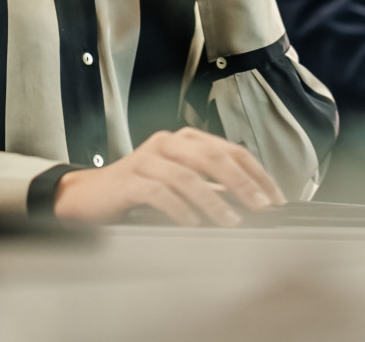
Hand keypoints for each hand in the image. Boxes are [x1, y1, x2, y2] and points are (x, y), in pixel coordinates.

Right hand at [53, 127, 285, 226]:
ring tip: (232, 222)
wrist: (89, 196)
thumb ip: (211, 187)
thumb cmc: (139, 192)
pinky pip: (159, 192)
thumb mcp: (179, 184)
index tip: (275, 197)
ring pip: (188, 176)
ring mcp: (147, 158)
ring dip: (214, 201)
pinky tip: (192, 224)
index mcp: (185, 140)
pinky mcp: (129, 179)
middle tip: (261, 206)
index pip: (230, 149)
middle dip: (242, 183)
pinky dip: (180, 209)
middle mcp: (168, 143)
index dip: (256, 172)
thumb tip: (251, 202)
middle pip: (213, 157)